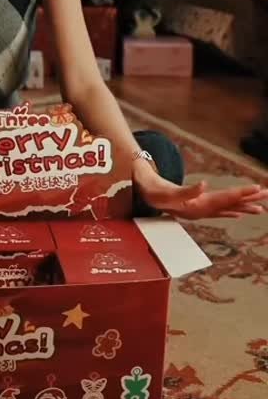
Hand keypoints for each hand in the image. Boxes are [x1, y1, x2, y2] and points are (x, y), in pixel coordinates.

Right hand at [133, 162, 267, 219]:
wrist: (142, 195)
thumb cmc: (153, 192)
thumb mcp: (166, 191)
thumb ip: (186, 191)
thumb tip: (204, 185)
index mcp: (197, 206)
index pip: (224, 199)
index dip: (240, 194)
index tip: (256, 189)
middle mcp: (201, 209)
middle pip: (229, 205)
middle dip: (248, 200)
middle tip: (266, 196)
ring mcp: (199, 209)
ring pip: (226, 208)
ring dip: (243, 205)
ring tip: (261, 206)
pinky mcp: (196, 207)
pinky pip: (218, 210)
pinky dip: (231, 210)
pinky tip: (239, 213)